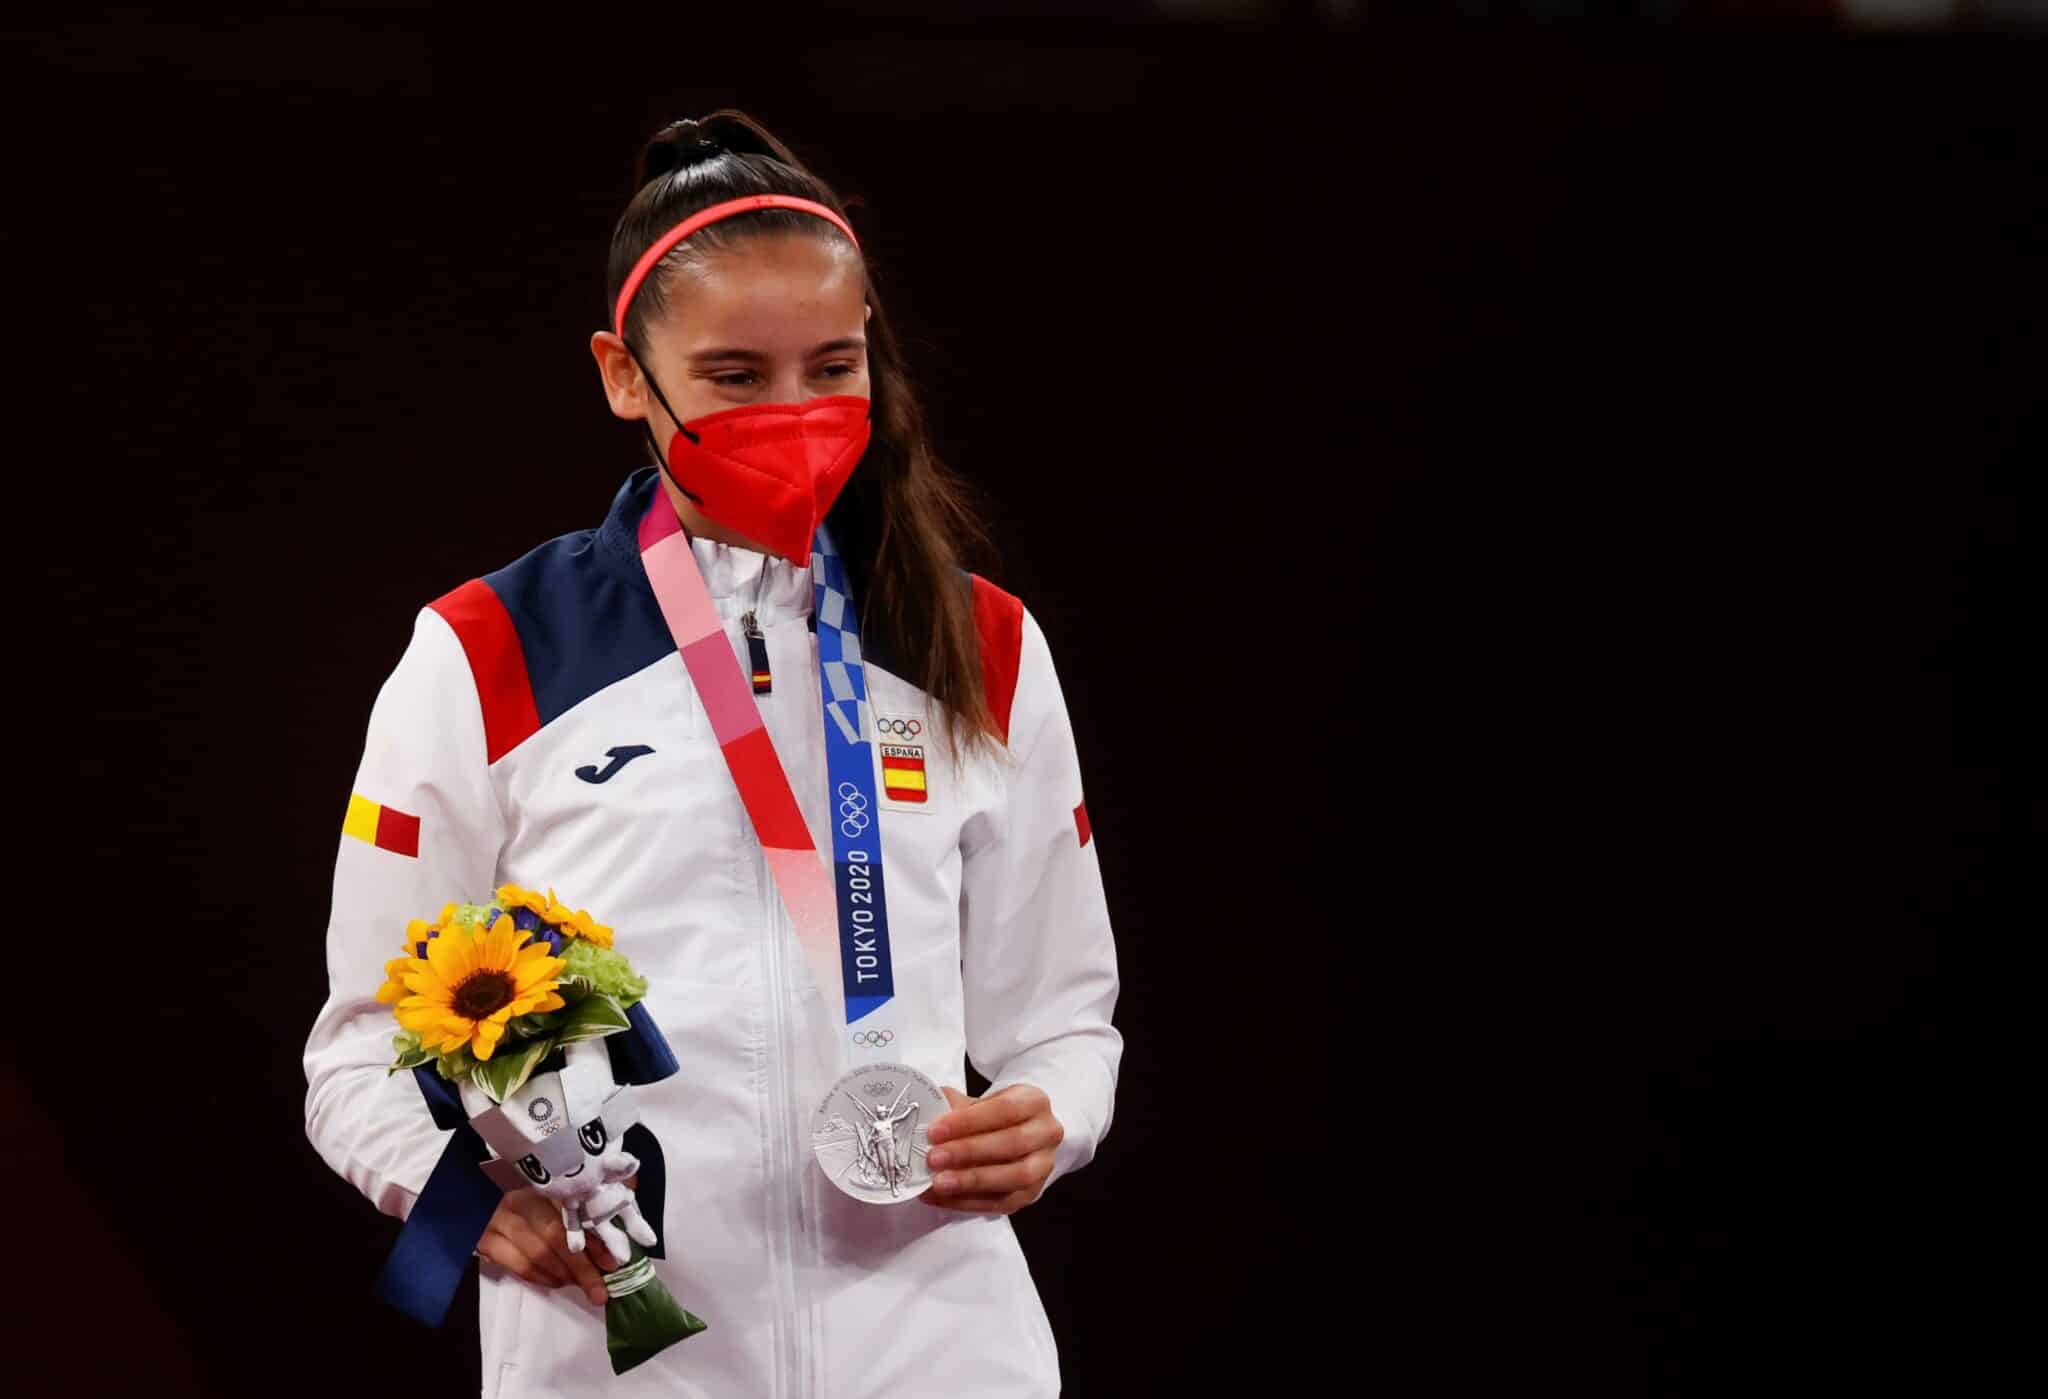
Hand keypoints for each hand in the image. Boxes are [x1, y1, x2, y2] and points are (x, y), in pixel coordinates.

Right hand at [476, 1187, 619, 1304]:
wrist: (479, 1201)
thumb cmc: (532, 1202)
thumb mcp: (559, 1200)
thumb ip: (586, 1210)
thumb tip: (618, 1232)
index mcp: (543, 1186)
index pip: (574, 1214)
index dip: (594, 1241)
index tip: (613, 1263)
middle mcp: (520, 1200)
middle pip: (555, 1236)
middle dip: (581, 1268)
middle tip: (599, 1291)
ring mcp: (499, 1220)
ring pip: (536, 1254)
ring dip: (563, 1275)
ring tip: (581, 1285)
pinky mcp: (486, 1241)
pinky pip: (518, 1266)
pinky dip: (541, 1278)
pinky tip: (557, 1281)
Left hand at [921, 1084, 1063, 1215]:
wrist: (1015, 1134)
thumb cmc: (993, 1117)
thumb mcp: (978, 1103)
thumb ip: (955, 1106)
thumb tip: (927, 1112)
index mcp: (1035, 1102)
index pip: (1005, 1109)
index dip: (969, 1121)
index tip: (935, 1130)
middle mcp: (1047, 1133)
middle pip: (1012, 1143)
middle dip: (968, 1152)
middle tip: (933, 1157)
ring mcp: (1043, 1166)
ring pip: (1014, 1176)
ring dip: (971, 1181)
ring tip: (938, 1182)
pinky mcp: (1031, 1194)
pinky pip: (1002, 1202)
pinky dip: (968, 1202)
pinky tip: (941, 1198)